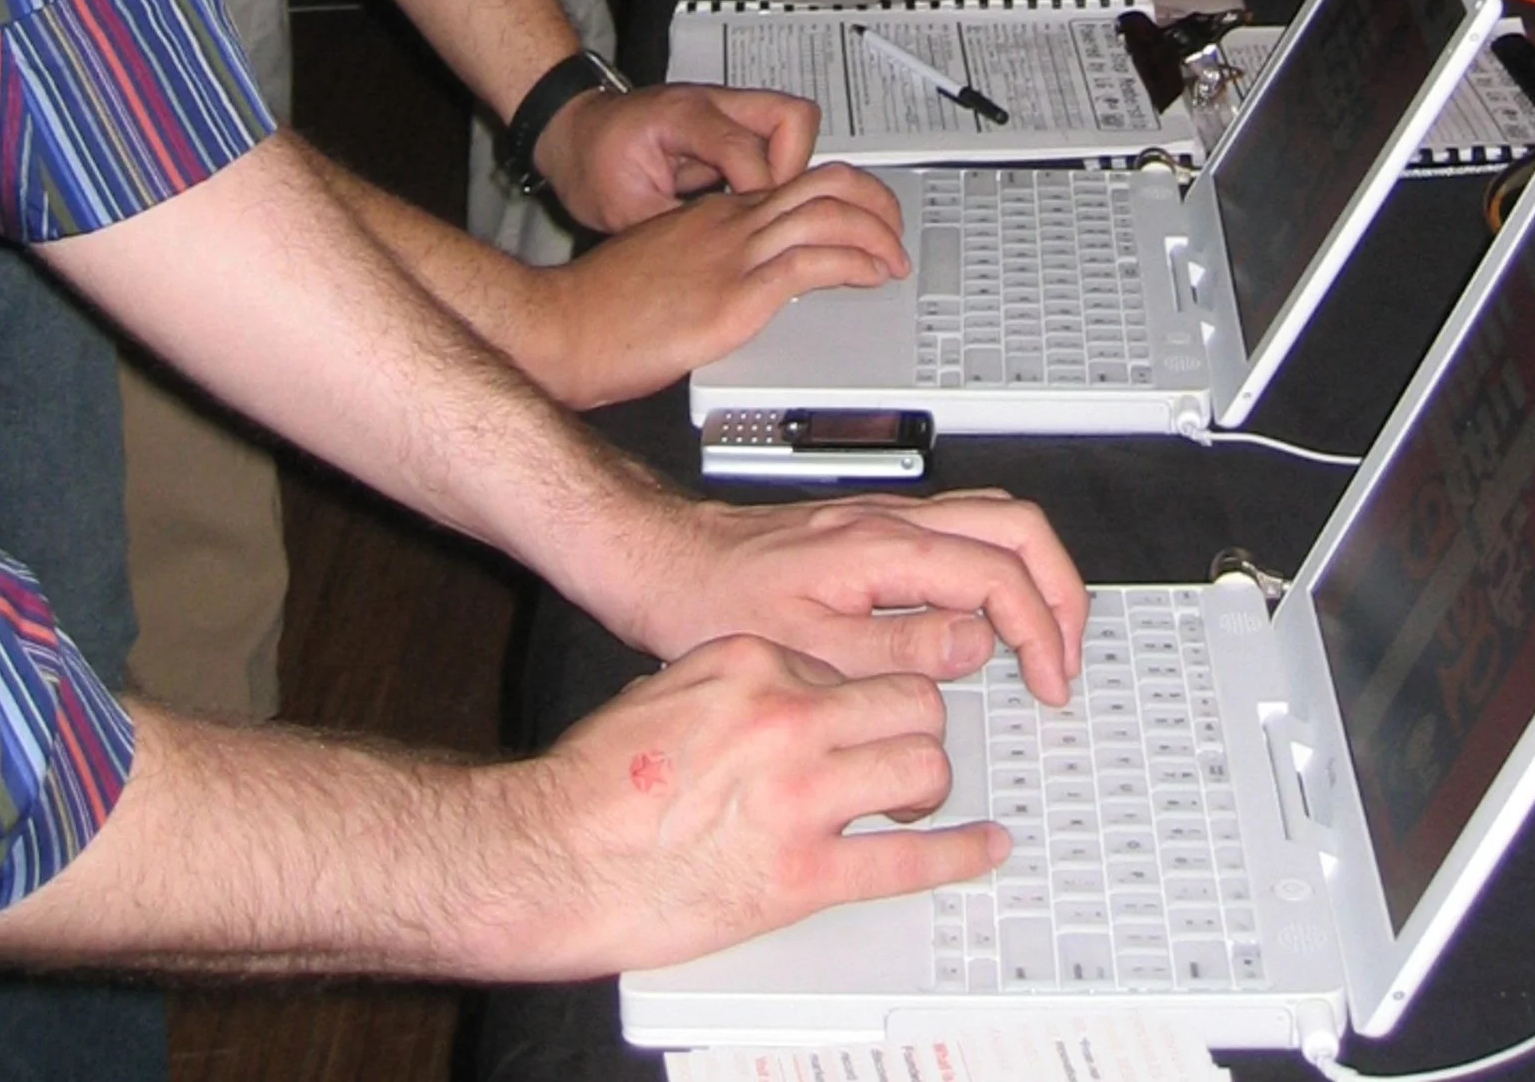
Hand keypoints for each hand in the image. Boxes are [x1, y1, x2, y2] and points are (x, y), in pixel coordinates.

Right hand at [507, 635, 997, 978]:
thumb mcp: (672, 686)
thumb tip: (783, 686)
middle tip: (902, 748)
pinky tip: (984, 846)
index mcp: (753, 662)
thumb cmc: (597, 780)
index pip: (852, 659)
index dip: (861, 690)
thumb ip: (739, 679)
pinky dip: (957, 855)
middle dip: (913, 727)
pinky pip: (906, 861)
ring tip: (910, 798)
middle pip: (908, 701)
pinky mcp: (802, 875)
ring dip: (923, 785)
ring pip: (919, 767)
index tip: (862, 710)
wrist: (551, 854)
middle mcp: (787, 717)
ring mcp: (801, 796)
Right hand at [533, 165, 908, 409]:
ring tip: (893, 257)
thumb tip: (739, 282)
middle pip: (825, 185)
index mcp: (716, 214)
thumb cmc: (604, 307)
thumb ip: (707, 263)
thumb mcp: (666, 267)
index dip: (843, 196)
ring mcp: (735, 256)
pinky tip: (869, 276)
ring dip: (876, 233)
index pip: (795, 184)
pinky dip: (854, 264)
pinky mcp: (735, 296)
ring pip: (829, 215)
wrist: (564, 325)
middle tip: (893, 231)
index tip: (863, 218)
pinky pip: (812, 263)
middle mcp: (731, 224)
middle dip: (875, 202)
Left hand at [540, 82, 818, 225]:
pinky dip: (773, 172)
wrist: (574, 132)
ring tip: (762, 211)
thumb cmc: (590, 161)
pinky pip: (774, 142)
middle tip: (772, 212)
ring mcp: (726, 110)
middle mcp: (714, 103)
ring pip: (793, 126)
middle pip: (794, 119)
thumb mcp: (623, 208)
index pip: (747, 151)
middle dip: (793, 172)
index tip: (753, 231)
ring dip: (788, 170)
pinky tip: (749, 206)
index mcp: (684, 116)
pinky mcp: (729, 125)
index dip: (758, 197)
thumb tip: (717, 263)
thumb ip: (674, 229)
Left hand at [639, 490, 1086, 709]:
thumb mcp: (808, 651)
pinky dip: (997, 567)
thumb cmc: (712, 602)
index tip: (1048, 682)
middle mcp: (891, 520)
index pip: (999, 574)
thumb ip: (900, 650)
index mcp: (883, 547)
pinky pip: (962, 529)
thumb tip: (975, 645)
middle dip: (1059, 591)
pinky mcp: (870, 530)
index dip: (1040, 632)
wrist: (661, 560)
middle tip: (1065, 657)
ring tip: (1041, 639)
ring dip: (1033, 574)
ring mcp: (883, 518)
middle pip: (1018, 526)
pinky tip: (985, 616)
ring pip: (995, 519)